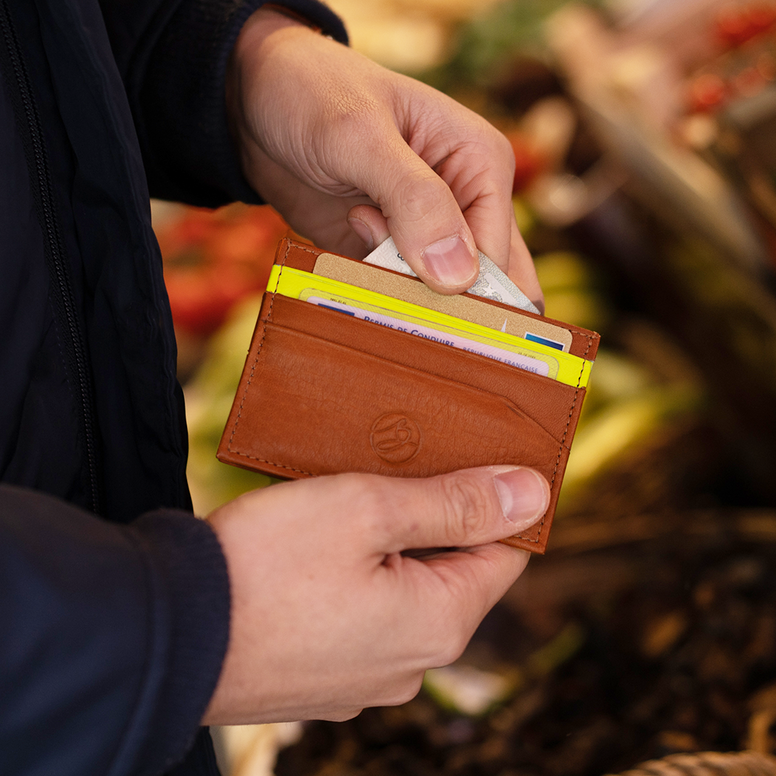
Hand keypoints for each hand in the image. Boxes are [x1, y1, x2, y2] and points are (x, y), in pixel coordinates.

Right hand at [202, 466, 549, 724]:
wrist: (165, 634)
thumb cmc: (267, 564)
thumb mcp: (369, 509)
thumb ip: (455, 503)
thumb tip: (533, 494)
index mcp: (438, 623)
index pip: (505, 554)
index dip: (500, 503)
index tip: (480, 460)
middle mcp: (411, 663)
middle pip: (452, 571)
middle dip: (437, 518)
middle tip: (402, 468)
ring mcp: (364, 676)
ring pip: (404, 591)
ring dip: (392, 545)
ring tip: (356, 502)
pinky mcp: (322, 676)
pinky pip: (363, 614)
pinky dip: (357, 576)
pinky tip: (321, 549)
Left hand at [226, 8, 542, 308]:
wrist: (253, 103)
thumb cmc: (313, 95)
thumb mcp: (361, 138)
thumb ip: (414, 202)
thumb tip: (459, 277)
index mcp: (481, 166)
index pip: (497, 253)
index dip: (473, 294)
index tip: (428, 315)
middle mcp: (463, 204)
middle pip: (484, 283)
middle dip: (453, 313)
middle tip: (411, 326)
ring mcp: (424, 234)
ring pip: (440, 297)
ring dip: (408, 306)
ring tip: (361, 274)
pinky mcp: (386, 254)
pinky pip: (397, 295)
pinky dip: (379, 301)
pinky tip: (346, 277)